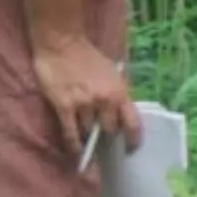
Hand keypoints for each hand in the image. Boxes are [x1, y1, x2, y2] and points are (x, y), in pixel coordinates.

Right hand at [31, 36, 140, 163]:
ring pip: (88, 132)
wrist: (63, 44)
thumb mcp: (112, 73)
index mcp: (120, 91)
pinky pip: (70, 133)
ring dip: (88, 140)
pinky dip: (73, 145)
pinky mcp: (64, 106)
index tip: (131, 149)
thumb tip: (119, 114)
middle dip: (106, 138)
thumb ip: (116, 93)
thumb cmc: (88, 57)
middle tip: (103, 146)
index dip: (133, 139)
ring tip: (87, 150)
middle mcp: (105, 100)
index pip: (132, 123)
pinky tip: (75, 152)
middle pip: (109, 130)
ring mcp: (84, 105)